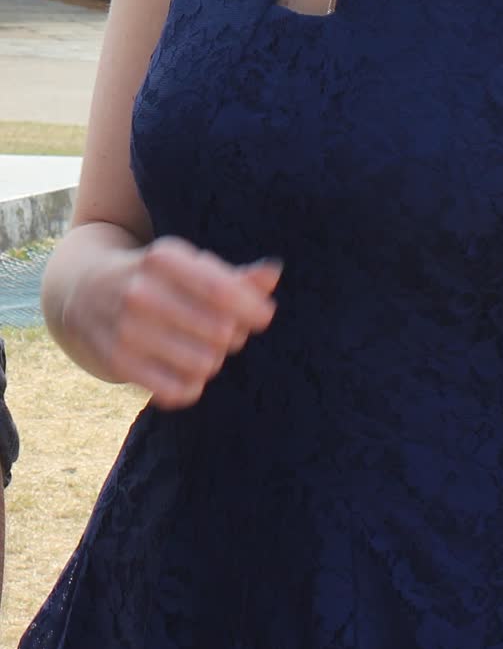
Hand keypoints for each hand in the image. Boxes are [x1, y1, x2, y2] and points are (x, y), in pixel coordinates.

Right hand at [64, 237, 281, 408]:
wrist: (81, 292)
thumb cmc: (151, 277)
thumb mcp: (186, 265)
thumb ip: (232, 275)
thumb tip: (274, 273)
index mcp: (164, 258)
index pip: (224, 291)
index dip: (254, 308)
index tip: (262, 315)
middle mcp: (142, 291)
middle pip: (221, 331)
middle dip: (232, 335)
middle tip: (224, 332)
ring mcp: (126, 328)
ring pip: (204, 363)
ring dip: (212, 361)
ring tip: (202, 350)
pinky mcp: (117, 362)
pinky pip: (178, 390)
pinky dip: (190, 386)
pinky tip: (183, 372)